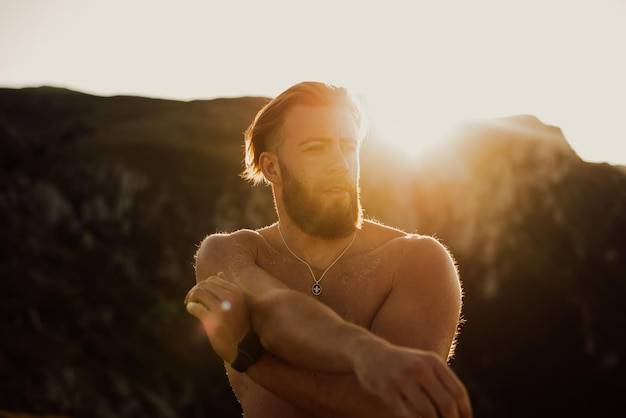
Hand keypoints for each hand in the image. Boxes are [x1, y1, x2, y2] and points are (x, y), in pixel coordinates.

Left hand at [184, 272, 249, 362]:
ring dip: (191, 298)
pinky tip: (192, 311)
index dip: (203, 285)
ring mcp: (223, 310)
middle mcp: (231, 298)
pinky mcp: (214, 322)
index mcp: (236, 292)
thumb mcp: (238, 304)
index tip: (199, 294)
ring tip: (190, 304)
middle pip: (204, 285)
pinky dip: (190, 308)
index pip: (213, 279)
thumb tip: (220, 274)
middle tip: (190, 300)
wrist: (242, 347)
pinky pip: (195, 308)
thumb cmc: (238, 324)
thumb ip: (228, 289)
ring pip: (198, 293)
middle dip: (194, 291)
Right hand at [352, 340, 471, 417]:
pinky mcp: (386, 389)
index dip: (465, 411)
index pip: (458, 391)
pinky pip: (406, 415)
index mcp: (433, 361)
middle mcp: (419, 368)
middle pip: (446, 404)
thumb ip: (441, 381)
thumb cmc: (402, 364)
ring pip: (428, 412)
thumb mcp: (424, 364)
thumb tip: (461, 410)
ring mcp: (402, 378)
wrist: (369, 352)